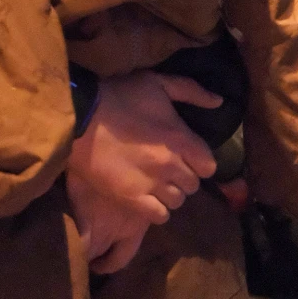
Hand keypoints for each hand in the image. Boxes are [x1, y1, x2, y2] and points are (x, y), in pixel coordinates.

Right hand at [66, 70, 219, 275]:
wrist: (79, 115)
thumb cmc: (118, 96)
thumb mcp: (156, 82)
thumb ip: (191, 91)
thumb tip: (219, 102)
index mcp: (181, 139)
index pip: (209, 166)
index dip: (199, 162)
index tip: (186, 156)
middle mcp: (172, 166)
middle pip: (193, 185)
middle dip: (183, 176)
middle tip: (167, 167)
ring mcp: (152, 184)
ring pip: (177, 201)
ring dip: (169, 193)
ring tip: (155, 182)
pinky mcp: (132, 198)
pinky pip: (159, 216)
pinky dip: (157, 209)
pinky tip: (146, 197)